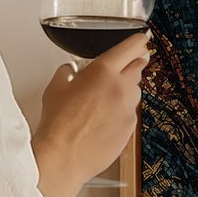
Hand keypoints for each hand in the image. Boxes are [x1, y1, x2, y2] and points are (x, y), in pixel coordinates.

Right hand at [33, 30, 152, 196]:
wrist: (64, 157)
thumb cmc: (58, 124)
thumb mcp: (55, 87)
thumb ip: (68, 72)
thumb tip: (70, 71)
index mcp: (104, 71)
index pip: (132, 47)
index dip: (139, 41)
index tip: (142, 39)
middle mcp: (122, 87)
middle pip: (138, 67)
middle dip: (131, 65)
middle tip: (121, 68)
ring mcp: (129, 109)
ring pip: (135, 92)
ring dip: (125, 90)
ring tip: (104, 100)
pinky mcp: (130, 128)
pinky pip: (130, 113)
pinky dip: (122, 112)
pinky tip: (104, 120)